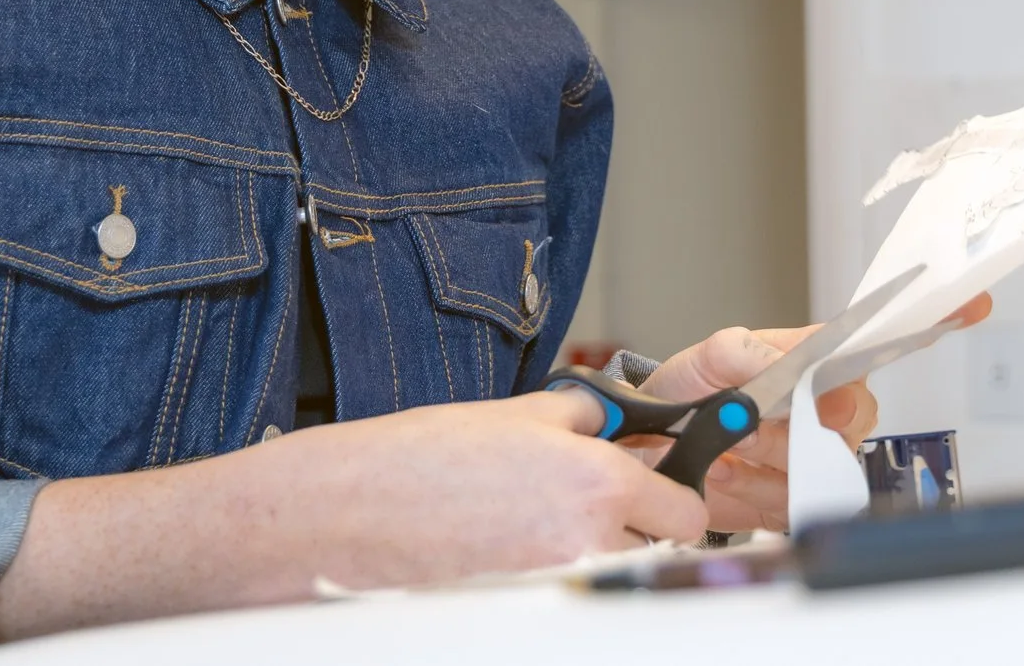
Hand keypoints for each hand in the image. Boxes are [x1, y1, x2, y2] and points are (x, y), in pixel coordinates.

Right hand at [0, 389, 704, 638]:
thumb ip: (574, 419)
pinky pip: (564, 586)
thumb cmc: (412, 459)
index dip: (678, 494)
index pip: (685, 506)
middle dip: (647, 528)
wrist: (338, 515)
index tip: (666, 484)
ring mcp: (553, 581)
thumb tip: (608, 424)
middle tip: (611, 505)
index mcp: (591, 479)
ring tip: (547, 521)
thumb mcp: (509, 413)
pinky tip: (515, 546)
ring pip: (613, 569)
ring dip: (601, 549)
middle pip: (661, 547)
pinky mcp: (521, 609)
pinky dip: (556, 570)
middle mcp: (584, 537)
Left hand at [632, 291, 994, 532]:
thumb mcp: (703, 361)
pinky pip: (798, 503)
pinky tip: (731, 476)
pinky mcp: (800, 497)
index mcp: (809, 356)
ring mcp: (816, 451)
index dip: (928, 318)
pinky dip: (756, 494)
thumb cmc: (687, 393)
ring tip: (729, 447)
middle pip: (857, 412)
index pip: (876, 336)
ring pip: (825, 462)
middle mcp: (825, 403)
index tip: (969, 304)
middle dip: (800, 421)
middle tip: (749, 421)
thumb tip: (785, 363)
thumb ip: (741, 353)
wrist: (657, 450)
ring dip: (767, 460)